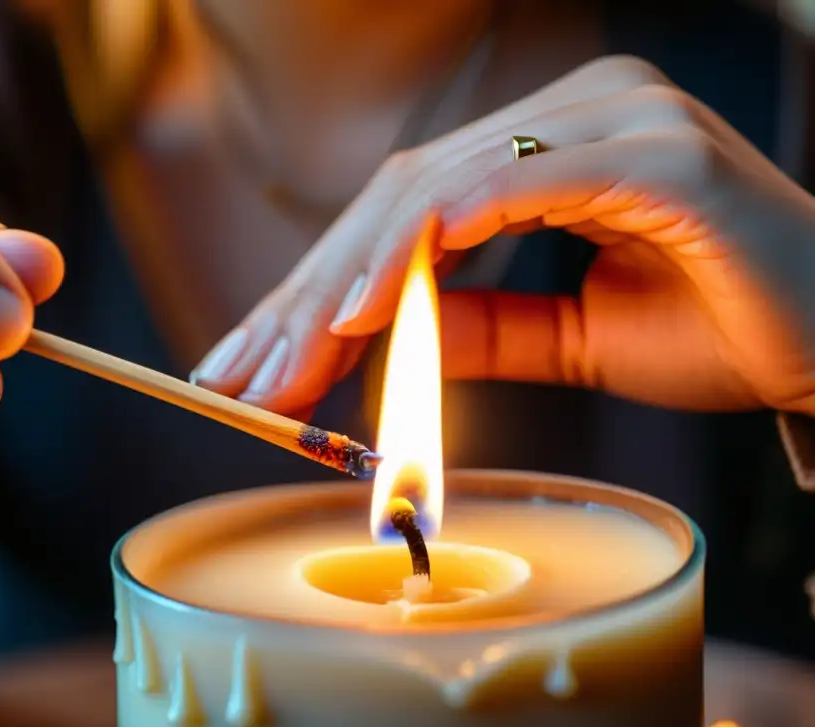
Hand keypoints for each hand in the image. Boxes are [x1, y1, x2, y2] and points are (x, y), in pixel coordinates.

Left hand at [191, 56, 814, 416]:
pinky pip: (521, 185)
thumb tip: (388, 336)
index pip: (408, 209)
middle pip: (404, 193)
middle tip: (248, 372)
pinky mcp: (657, 153)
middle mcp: (577, 113)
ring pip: (444, 185)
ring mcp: (617, 120)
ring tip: (298, 347)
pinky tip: (372, 300)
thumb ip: (482, 328)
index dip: (321, 286)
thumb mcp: (571, 338)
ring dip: (358, 271)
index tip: (261, 360)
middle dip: (314, 290)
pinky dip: (440, 240)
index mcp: (551, 148)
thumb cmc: (719, 329)